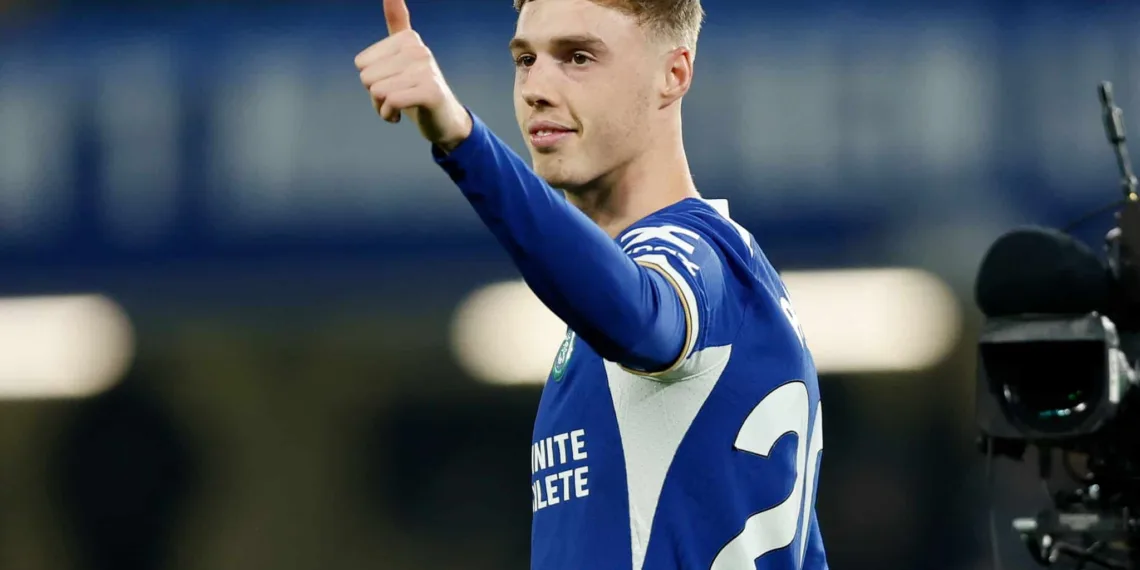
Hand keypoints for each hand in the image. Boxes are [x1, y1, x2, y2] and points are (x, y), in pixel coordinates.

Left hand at [355, 0, 472, 150]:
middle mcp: (419, 50)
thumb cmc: (418, 89)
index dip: (371, 80)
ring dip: (382, 107)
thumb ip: (398, 21)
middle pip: (367, 77)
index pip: (362, 64)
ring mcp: (426, 70)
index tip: (392, 84)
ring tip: (399, 108)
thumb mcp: (405, 54)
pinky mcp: (430, 92)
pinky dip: (389, 114)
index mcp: (409, 39)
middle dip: (375, 96)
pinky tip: (399, 116)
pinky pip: (391, 101)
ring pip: (377, 91)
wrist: (445, 121)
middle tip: (396, 99)